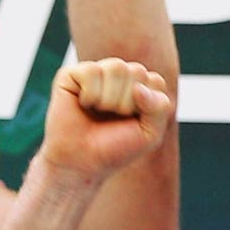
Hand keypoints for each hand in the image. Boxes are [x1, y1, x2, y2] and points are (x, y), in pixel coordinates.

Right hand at [41, 59, 171, 182]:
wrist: (79, 163)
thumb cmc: (113, 148)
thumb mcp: (150, 133)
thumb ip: (159, 107)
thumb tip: (138, 87)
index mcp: (138, 85)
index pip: (154, 80)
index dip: (145, 106)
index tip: (130, 123)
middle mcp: (117, 75)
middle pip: (137, 71)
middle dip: (127, 103)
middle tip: (111, 119)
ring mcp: (95, 73)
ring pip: (116, 67)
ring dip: (109, 99)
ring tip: (98, 111)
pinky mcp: (70, 75)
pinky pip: (91, 71)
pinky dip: (90, 94)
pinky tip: (82, 104)